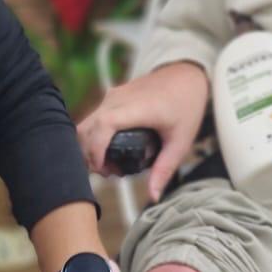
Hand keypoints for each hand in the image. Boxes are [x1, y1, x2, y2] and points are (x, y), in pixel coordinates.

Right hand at [77, 62, 208, 202]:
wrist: (186, 75)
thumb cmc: (186, 106)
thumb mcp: (180, 141)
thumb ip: (165, 169)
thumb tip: (153, 196)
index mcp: (137, 108)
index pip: (103, 126)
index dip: (96, 150)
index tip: (104, 170)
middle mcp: (118, 99)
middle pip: (87, 128)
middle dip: (89, 155)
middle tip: (109, 173)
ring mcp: (112, 96)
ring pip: (86, 123)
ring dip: (90, 146)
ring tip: (109, 164)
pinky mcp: (111, 96)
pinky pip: (93, 118)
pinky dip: (93, 136)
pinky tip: (108, 150)